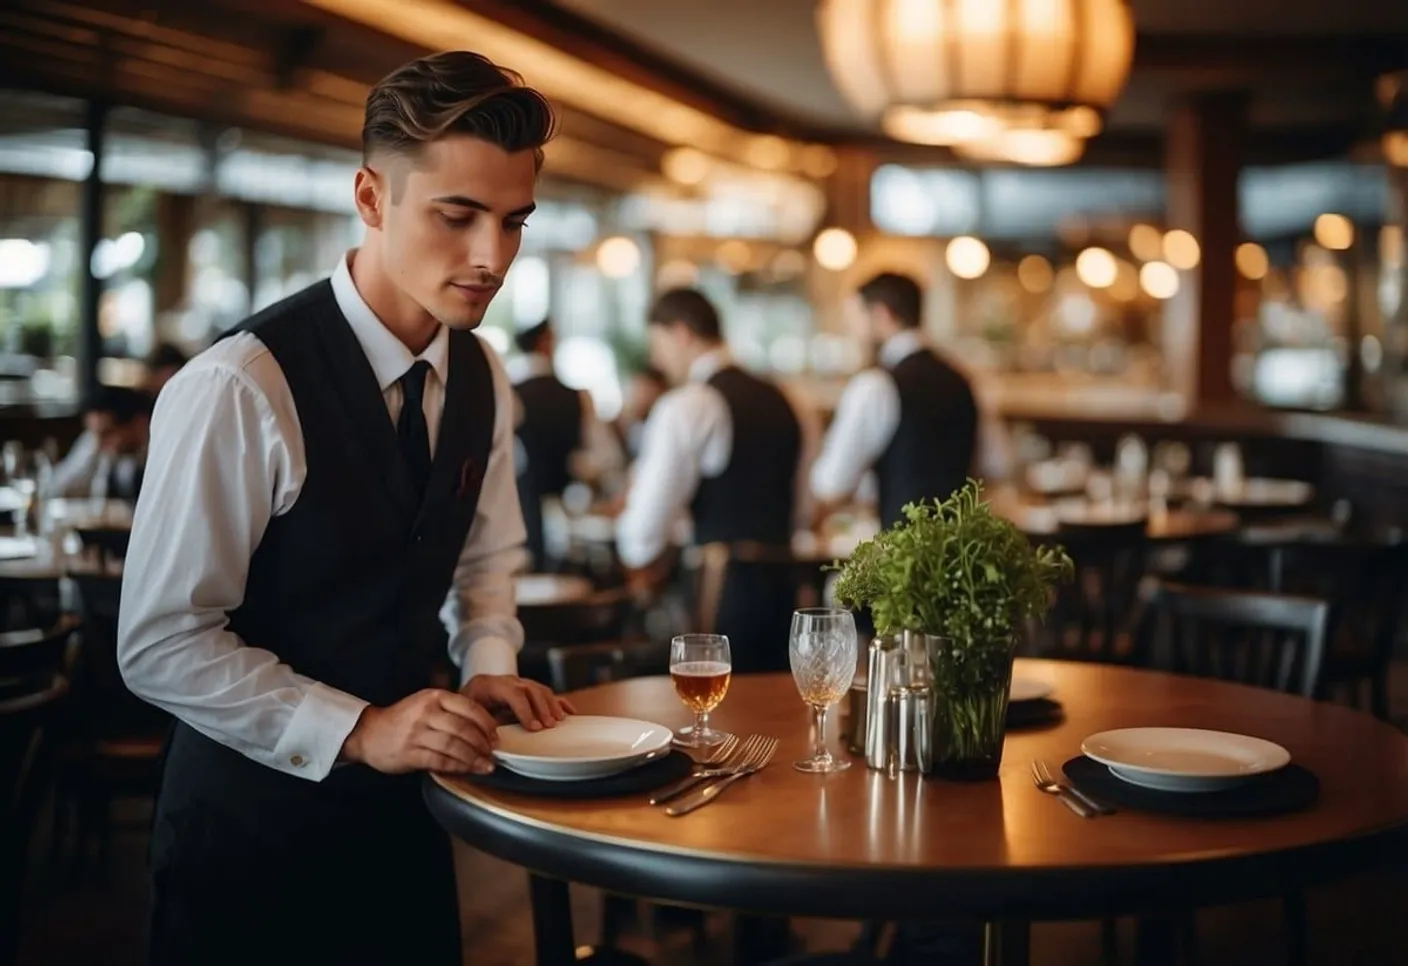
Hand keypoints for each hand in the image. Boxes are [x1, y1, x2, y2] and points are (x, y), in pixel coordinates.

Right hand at [341, 689, 498, 775]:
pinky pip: (440, 761)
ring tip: (486, 765)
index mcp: (433, 697)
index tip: (496, 735)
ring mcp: (416, 733)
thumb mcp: (426, 703)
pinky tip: (468, 770)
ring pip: (454, 746)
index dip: (487, 723)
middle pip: (463, 728)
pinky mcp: (410, 754)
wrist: (369, 733)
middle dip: (483, 743)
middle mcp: (425, 712)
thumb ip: (451, 709)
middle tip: (492, 752)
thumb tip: (485, 724)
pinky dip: (458, 767)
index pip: (469, 707)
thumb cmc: (403, 720)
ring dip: (474, 758)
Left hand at [463, 675, 573, 731]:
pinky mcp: (527, 690)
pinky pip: (546, 693)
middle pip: (530, 689)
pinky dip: (559, 702)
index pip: (513, 693)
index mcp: (489, 685)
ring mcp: (519, 684)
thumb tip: (494, 741)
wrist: (466, 695)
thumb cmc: (466, 709)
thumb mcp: (468, 716)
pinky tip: (569, 712)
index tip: (533, 728)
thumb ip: (481, 726)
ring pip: (540, 689)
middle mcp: (507, 681)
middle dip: (542, 708)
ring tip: (558, 721)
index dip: (525, 710)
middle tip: (549, 725)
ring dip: (552, 705)